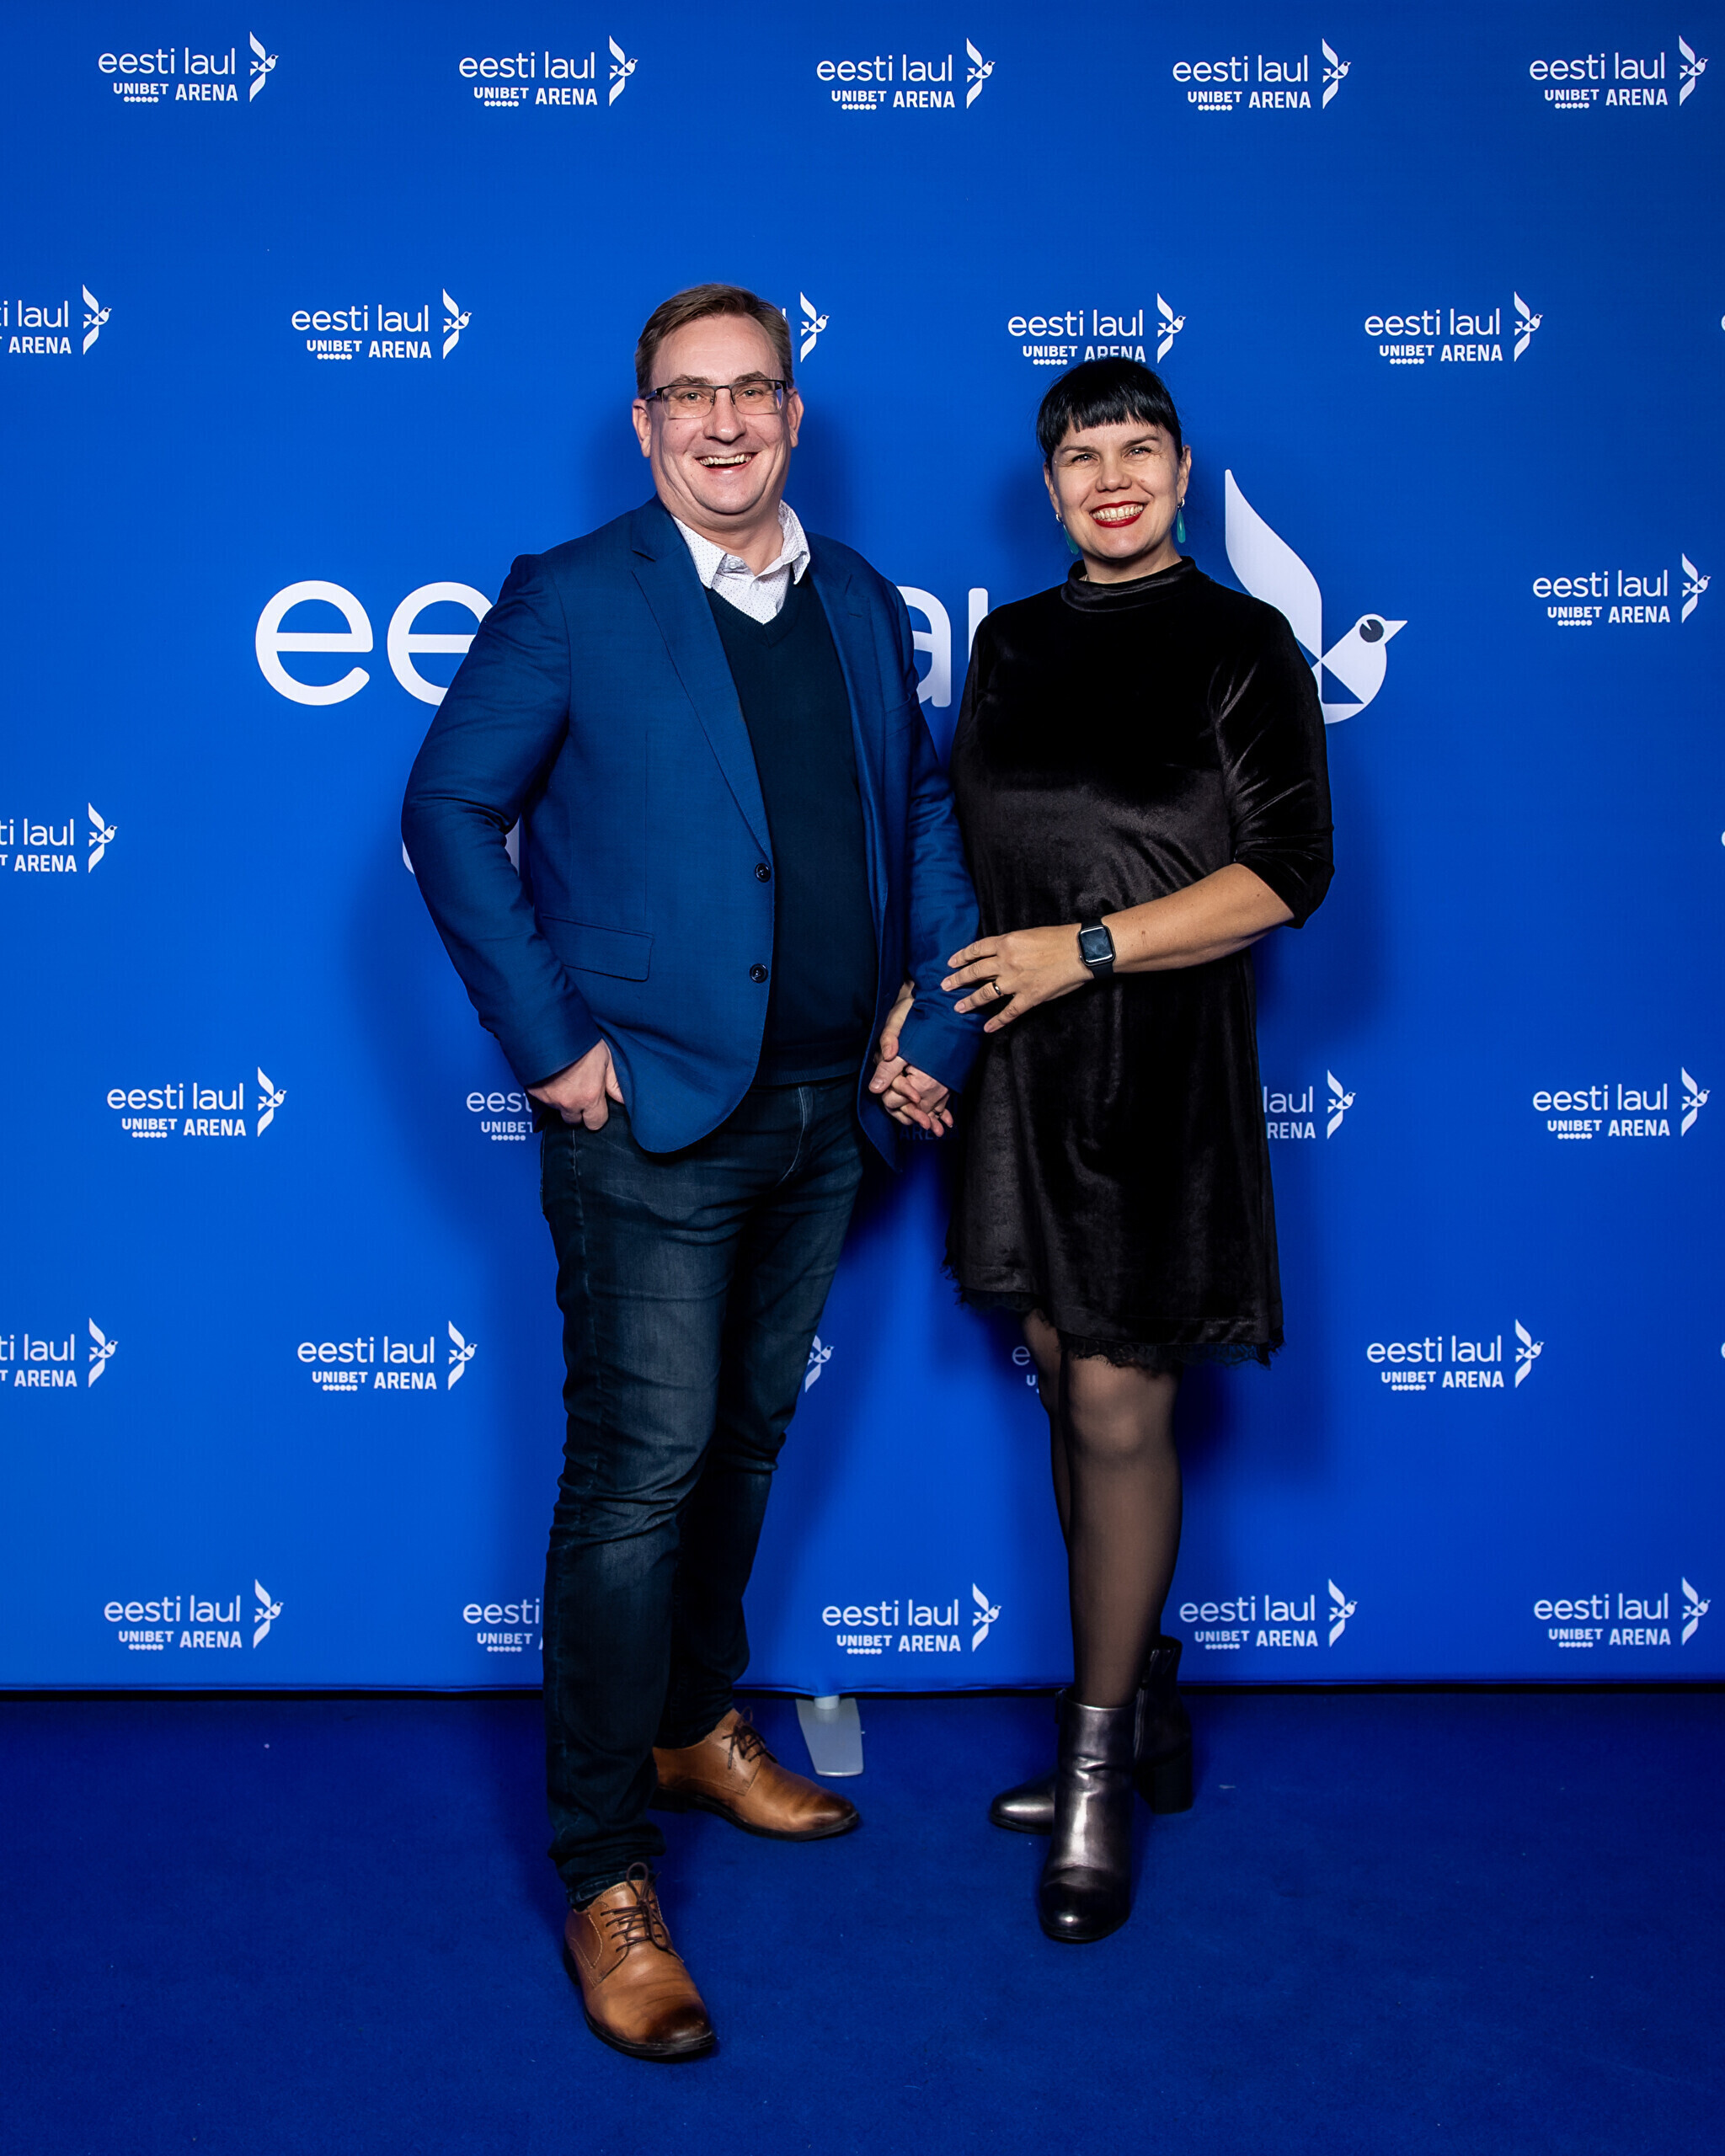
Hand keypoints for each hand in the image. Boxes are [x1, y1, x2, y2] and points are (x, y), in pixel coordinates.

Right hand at [529, 1039, 623, 1128]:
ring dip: (563, 1101)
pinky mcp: (535, 1093)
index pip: (596, 1123)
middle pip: (575, 1121)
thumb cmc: (579, 1041)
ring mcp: (550, 1099)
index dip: (597, 1114)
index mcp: (589, 1096)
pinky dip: (548, 1093)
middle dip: (579, 1111)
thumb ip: (614, 1082)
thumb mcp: (604, 1057)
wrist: (549, 1030)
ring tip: (566, 1080)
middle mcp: (569, 1102)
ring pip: (559, 1110)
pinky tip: (553, 1077)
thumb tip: (623, 1099)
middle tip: (580, 1092)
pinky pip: (544, 1101)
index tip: (597, 1104)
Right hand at [869, 979, 953, 1134]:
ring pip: (913, 1101)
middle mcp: (894, 1070)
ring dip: (926, 1115)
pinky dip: (935, 1108)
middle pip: (900, 1099)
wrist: (918, 1001)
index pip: (891, 1084)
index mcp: (885, 1060)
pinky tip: (945, 1120)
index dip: (903, 1093)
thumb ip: (889, 1038)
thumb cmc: (906, 1009)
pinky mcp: (919, 1074)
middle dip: (915, 1114)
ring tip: (939, 1129)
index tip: (917, 1098)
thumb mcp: (897, 1021)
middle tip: (929, 1126)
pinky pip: (925, 1095)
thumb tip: (887, 1055)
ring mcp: (907, 1074)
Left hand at [943, 925, 1088, 1033]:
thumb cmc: (1059, 938)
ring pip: (986, 994)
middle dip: (958, 979)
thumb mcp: (1029, 933)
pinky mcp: (1029, 997)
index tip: (951, 962)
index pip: (977, 949)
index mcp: (1007, 942)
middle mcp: (1006, 962)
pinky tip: (987, 1028)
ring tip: (958, 1007)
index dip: (962, 956)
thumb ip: (1012, 945)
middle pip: (975, 971)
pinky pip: (1008, 1012)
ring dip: (970, 1002)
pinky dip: (997, 1022)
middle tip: (944, 985)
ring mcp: (1016, 981)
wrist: (1080, 950)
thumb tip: (1000, 953)